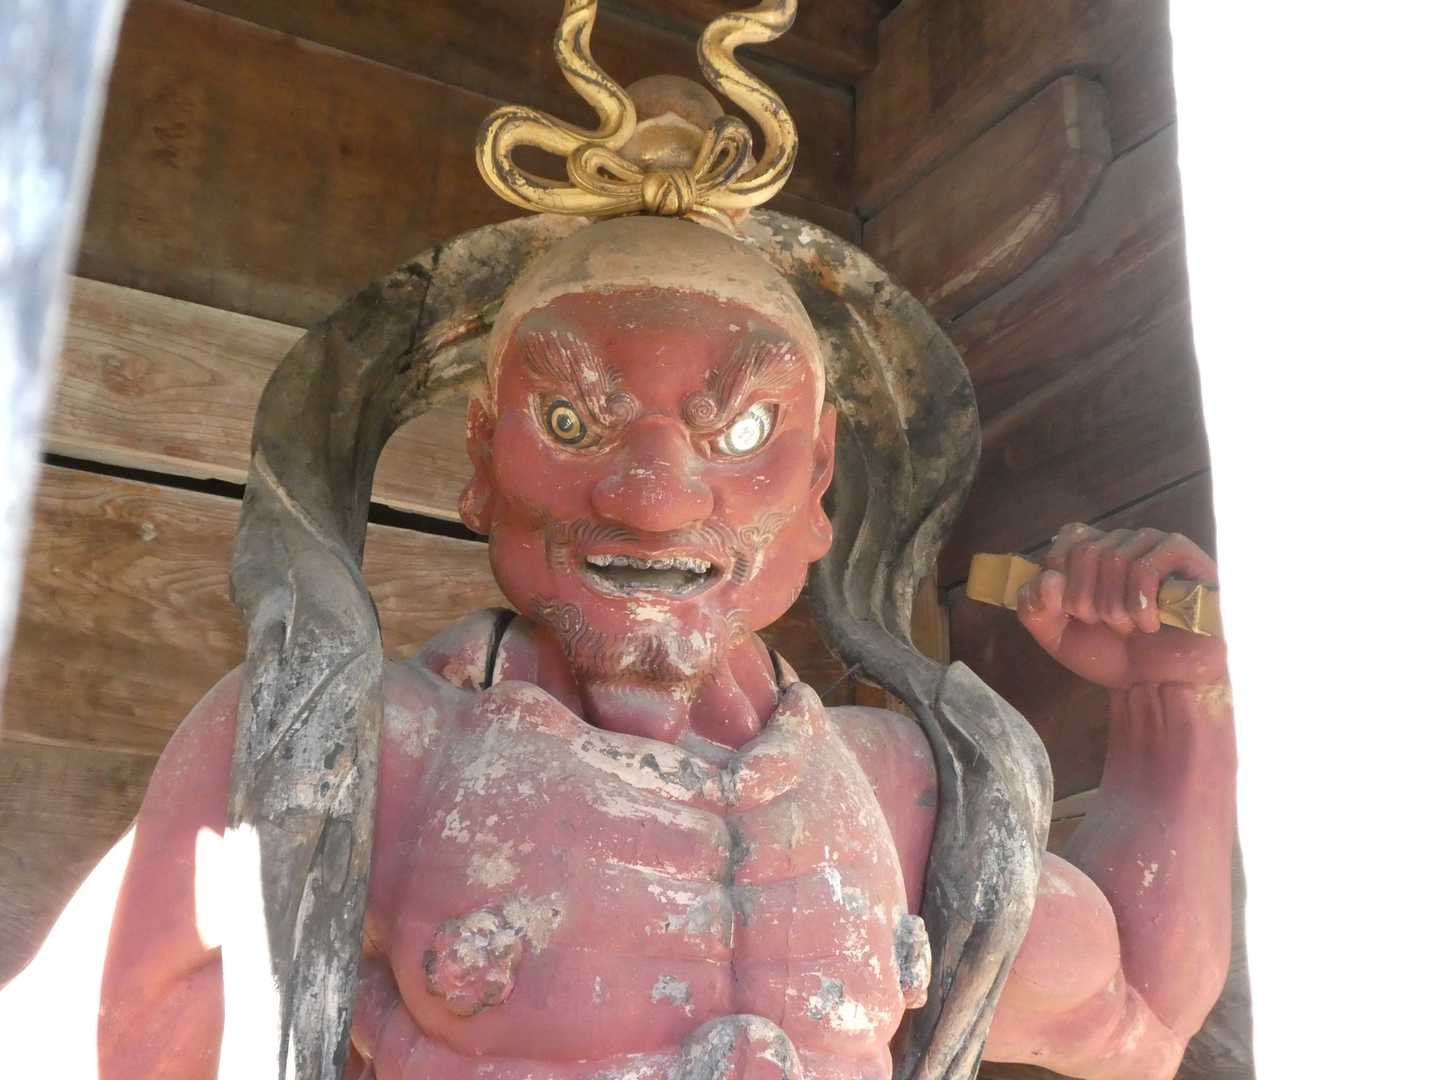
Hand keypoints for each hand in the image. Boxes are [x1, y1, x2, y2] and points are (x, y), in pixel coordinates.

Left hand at [1015, 524, 1227, 688]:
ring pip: (1115, 559)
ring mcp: (1158, 547)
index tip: (1071, 611)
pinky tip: (1149, 625)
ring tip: (1130, 629)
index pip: (1069, 538)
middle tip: (1105, 626)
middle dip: (1087, 601)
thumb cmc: (1113, 655)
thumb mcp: (1057, 636)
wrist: (1158, 685)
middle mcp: (1126, 541)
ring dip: (1115, 608)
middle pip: (1087, 551)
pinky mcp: (1189, 560)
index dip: (1063, 575)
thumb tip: (1048, 578)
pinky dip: (1140, 603)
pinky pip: (1148, 566)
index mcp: (1096, 550)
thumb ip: (1034, 607)